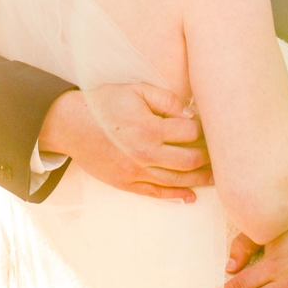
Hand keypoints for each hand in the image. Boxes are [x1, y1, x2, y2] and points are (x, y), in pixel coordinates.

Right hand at [39, 83, 209, 200]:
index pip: (190, 131)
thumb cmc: (104, 104)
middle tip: (218, 153)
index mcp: (149, 128)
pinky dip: (176, 196)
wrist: (69, 125)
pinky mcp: (126, 183)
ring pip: (178, 180)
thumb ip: (166, 99)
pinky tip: (192, 196)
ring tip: (215, 176)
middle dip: (208, 156)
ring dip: (200, 178)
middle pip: (190, 160)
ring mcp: (135, 172)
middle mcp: (145, 153)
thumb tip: (191, 113)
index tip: (207, 126)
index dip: (202, 127)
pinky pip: (156, 194)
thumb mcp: (135, 90)